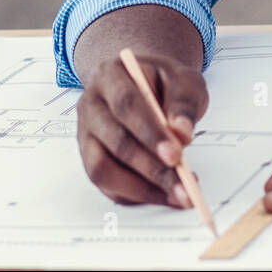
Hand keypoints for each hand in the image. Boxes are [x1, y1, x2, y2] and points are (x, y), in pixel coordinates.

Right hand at [76, 52, 208, 207]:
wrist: (147, 85)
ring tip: (176, 192)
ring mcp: (87, 135)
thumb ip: (184, 102)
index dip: (150, 132)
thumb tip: (181, 133)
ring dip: (142, 187)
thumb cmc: (162, 82)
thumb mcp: (182, 79)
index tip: (175, 153)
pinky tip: (164, 194)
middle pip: (114, 140)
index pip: (125, 104)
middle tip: (181, 181)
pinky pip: (108, 185)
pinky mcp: (91, 159)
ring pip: (103, 168)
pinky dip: (137, 195)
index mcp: (110, 76)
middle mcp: (91, 105)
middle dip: (150, 166)